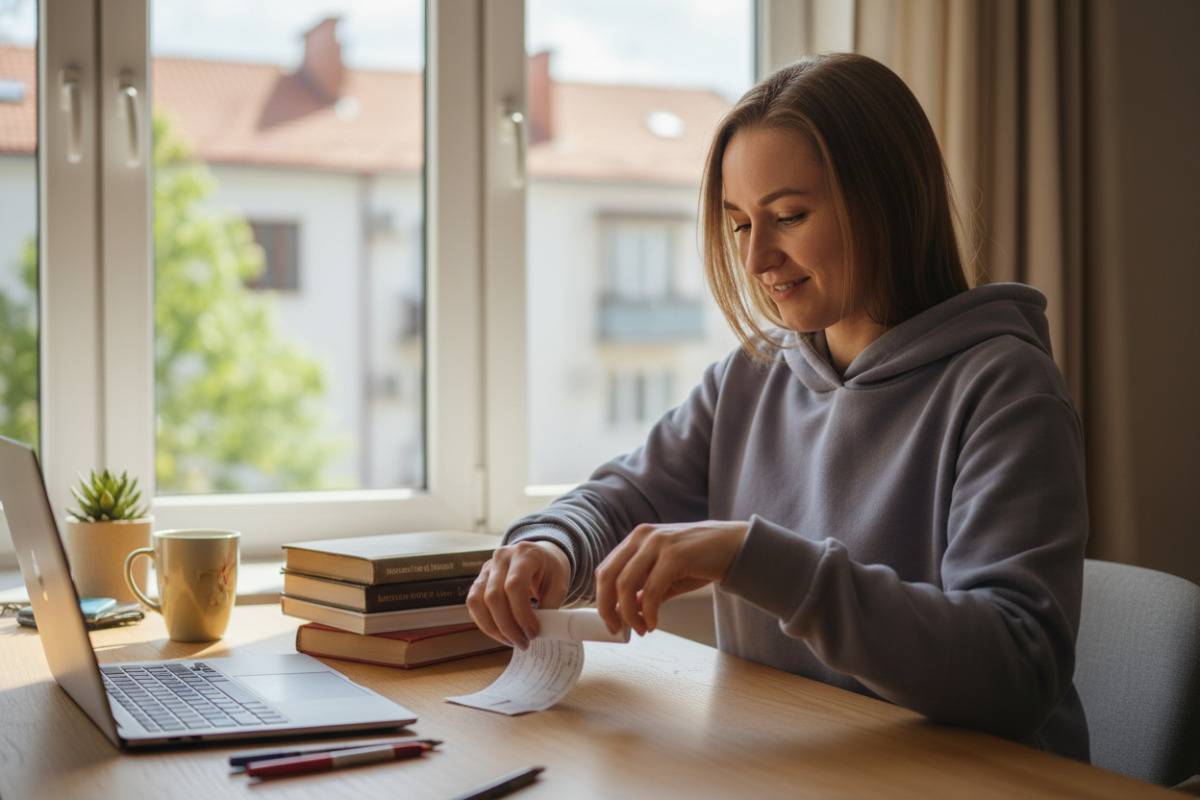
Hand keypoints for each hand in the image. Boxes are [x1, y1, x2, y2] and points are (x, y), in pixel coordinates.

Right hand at [466, 540, 570, 649]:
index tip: (532, 633)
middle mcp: (502, 557)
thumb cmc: (550, 570)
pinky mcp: (479, 580)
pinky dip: (484, 623)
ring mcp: (487, 567)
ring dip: (493, 628)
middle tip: (523, 643)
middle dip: (508, 626)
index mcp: (525, 554)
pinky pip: (473, 604)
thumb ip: (550, 606)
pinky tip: (501, 634)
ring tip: (511, 641)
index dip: (521, 613)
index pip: (515, 585)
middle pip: (494, 596)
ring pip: (478, 601)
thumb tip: (538, 632)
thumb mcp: (559, 584)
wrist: (540, 556)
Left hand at [595, 520, 748, 636]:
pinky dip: (648, 613)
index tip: (610, 621)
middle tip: (617, 629)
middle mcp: (643, 536)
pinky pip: (650, 591)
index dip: (602, 599)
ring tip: (641, 629)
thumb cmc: (702, 560)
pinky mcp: (674, 555)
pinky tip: (654, 623)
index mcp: (637, 538)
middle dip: (607, 609)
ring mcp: (658, 543)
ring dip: (628, 614)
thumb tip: (625, 610)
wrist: (736, 548)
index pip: (605, 570)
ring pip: (625, 585)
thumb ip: (645, 589)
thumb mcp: (667, 574)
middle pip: (608, 577)